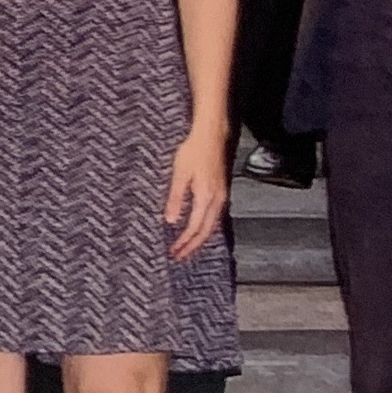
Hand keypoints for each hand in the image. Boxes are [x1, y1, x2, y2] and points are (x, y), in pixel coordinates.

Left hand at [166, 115, 229, 261]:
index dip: (184, 242)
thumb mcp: (179, 173)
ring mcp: (221, 196)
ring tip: (187, 248)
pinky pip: (214, 217)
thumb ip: (176, 198)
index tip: (173, 252)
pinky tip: (197, 229)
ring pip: (211, 226)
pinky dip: (205, 228)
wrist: (211, 135)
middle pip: (206, 232)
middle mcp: (217, 201)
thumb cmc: (193, 151)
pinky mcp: (221, 191)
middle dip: (192, 246)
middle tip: (180, 256)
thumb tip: (171, 221)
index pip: (194, 228)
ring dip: (199, 239)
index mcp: (205, 198)